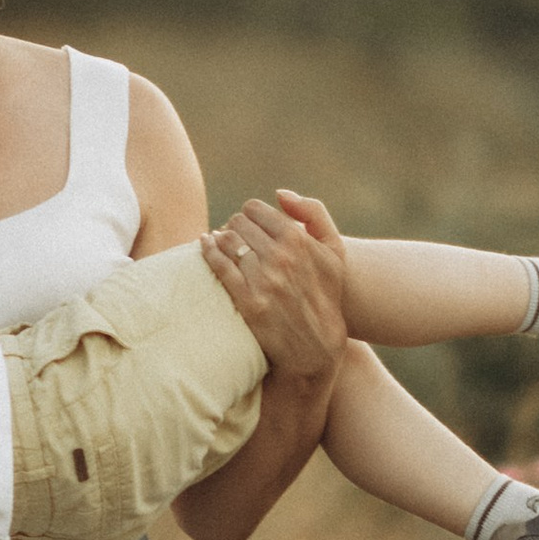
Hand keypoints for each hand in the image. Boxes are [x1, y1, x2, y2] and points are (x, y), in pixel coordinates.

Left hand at [201, 190, 348, 384]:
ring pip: (226, 242)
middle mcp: (280, 257)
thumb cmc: (326, 294)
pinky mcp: (247, 301)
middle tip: (234, 234)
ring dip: (220, 237)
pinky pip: (219, 266)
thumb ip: (313, 213)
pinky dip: (208, 251)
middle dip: (234, 226)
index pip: (256, 209)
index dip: (249, 214)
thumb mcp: (334, 251)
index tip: (249, 223)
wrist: (317, 346)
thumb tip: (279, 193)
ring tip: (221, 241)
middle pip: (238, 224)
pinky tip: (204, 246)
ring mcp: (262, 280)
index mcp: (298, 240)